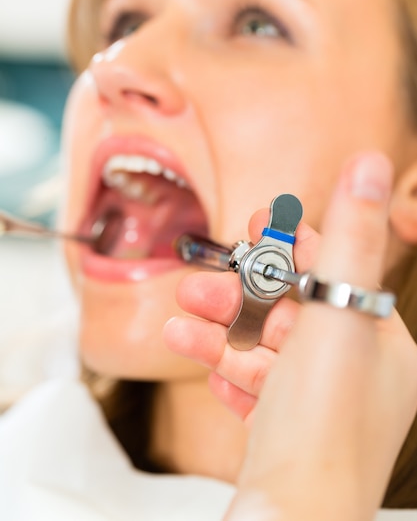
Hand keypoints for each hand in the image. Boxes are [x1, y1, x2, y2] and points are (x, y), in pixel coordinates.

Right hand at [165, 152, 416, 519]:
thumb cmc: (322, 425)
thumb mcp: (336, 316)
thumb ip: (349, 237)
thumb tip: (368, 162)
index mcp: (381, 343)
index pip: (335, 274)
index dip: (293, 244)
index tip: (256, 221)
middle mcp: (356, 373)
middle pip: (291, 310)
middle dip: (241, 291)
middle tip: (204, 274)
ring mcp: (318, 402)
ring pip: (264, 346)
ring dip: (220, 327)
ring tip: (181, 313)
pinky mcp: (285, 427)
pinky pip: (252, 382)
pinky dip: (223, 364)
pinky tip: (192, 350)